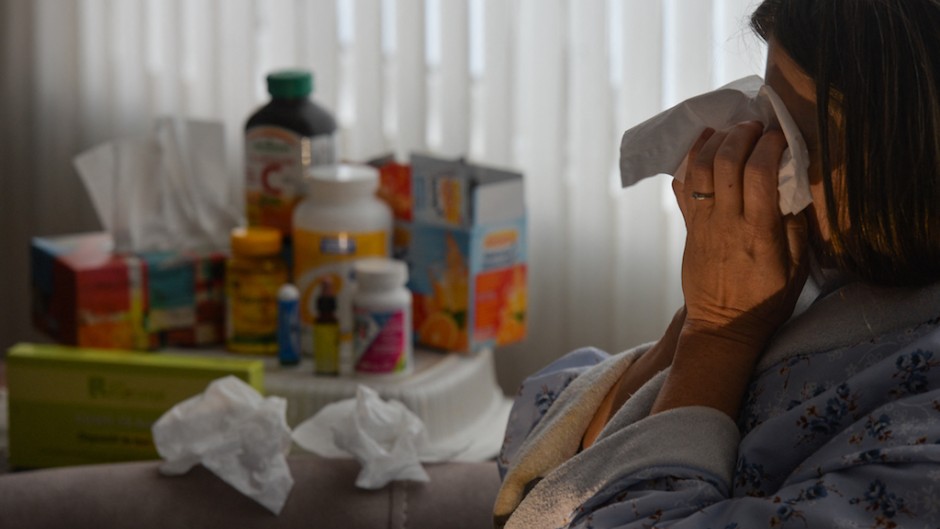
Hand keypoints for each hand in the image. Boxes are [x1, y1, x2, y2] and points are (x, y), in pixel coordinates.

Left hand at [673, 122, 807, 349]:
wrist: (723, 327)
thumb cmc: (766, 300)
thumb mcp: (796, 268)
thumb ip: (796, 226)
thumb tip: (794, 185)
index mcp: (759, 232)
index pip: (759, 173)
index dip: (769, 144)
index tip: (780, 135)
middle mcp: (726, 223)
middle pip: (725, 162)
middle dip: (740, 134)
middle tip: (754, 126)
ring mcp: (702, 225)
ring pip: (699, 170)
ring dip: (713, 141)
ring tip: (729, 130)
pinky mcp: (689, 229)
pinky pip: (682, 188)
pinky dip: (689, 161)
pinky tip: (702, 145)